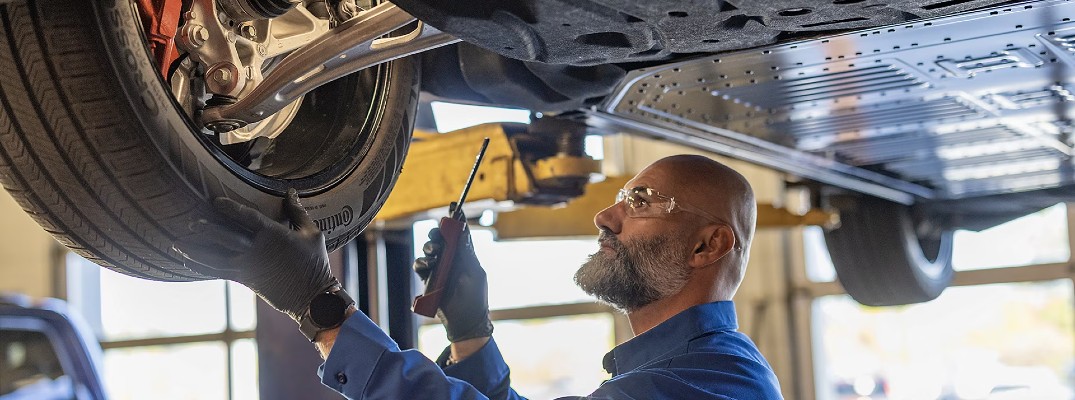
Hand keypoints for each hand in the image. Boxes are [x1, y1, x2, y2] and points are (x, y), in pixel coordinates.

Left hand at [173, 189, 335, 322]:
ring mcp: (249, 267)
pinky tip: (189, 263)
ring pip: (217, 258)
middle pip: (227, 238)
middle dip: (207, 229)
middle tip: (190, 222)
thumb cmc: (315, 263)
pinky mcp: (246, 280)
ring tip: (177, 245)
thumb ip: (297, 212)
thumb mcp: (312, 233)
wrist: (312, 297)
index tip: (215, 201)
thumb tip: (290, 192)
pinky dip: (202, 267)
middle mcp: (257, 251)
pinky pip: (219, 272)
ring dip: (196, 251)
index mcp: (274, 235)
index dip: (231, 209)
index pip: (248, 218)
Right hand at [413, 219, 492, 341]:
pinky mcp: (429, 280)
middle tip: (438, 235)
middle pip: (441, 238)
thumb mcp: (475, 272)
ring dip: (430, 248)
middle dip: (437, 233)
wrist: (465, 321)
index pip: (460, 233)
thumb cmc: (475, 297)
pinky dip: (422, 262)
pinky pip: (420, 265)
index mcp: (466, 255)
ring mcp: (439, 269)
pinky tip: (428, 265)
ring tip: (435, 255)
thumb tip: (462, 230)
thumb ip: (466, 252)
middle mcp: (452, 259)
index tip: (454, 206)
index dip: (457, 219)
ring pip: (429, 250)